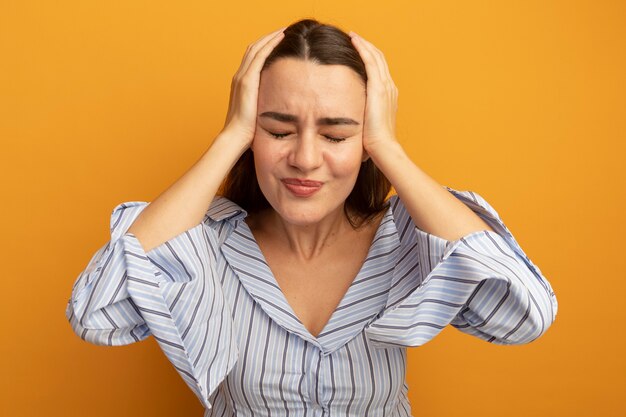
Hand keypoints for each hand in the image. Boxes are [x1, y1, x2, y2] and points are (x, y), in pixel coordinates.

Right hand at [221, 27, 285, 144]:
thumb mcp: (257, 111)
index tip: (278, 41)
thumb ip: (265, 102)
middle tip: (283, 31)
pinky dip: (270, 44)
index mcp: (241, 82)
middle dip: (268, 38)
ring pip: (256, 49)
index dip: (264, 47)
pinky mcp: (247, 80)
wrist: (236, 136)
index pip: (252, 58)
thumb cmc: (248, 129)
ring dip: (270, 37)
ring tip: (283, 30)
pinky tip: (280, 38)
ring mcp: (242, 77)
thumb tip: (280, 103)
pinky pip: (260, 56)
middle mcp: (239, 76)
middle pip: (253, 49)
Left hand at [349, 32, 398, 154]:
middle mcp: (389, 88)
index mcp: (388, 95)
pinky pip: (371, 61)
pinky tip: (354, 41)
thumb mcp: (367, 124)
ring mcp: (385, 87)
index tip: (357, 51)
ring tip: (353, 36)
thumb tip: (349, 120)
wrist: (383, 147)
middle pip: (380, 59)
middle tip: (354, 37)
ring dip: (365, 44)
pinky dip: (363, 49)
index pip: (379, 70)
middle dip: (367, 47)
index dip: (370, 58)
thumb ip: (361, 116)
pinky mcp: (378, 88)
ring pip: (376, 57)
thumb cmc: (373, 142)